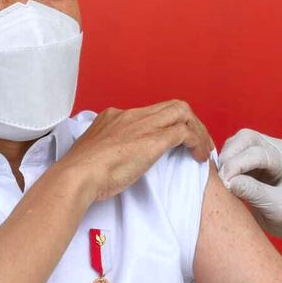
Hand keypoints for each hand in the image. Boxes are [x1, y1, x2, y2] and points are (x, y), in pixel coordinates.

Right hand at [59, 100, 213, 200]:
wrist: (78, 175)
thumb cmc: (81, 173)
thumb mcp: (94, 153)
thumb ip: (107, 149)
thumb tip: (112, 158)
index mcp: (114, 116)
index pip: (151, 112)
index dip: (167, 125)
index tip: (173, 142)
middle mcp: (131, 114)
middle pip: (172, 107)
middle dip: (190, 123)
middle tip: (198, 143)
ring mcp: (143, 124)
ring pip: (183, 113)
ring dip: (198, 131)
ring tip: (203, 151)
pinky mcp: (154, 138)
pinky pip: (186, 132)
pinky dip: (197, 143)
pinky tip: (198, 158)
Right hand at [218, 129, 281, 251]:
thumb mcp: (277, 210)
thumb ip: (254, 193)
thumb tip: (226, 181)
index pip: (258, 153)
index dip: (236, 165)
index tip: (223, 183)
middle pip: (247, 138)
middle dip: (229, 156)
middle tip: (219, 179)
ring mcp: (273, 149)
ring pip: (240, 141)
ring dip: (227, 157)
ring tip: (222, 179)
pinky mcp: (262, 156)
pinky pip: (239, 150)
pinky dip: (229, 161)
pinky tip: (226, 178)